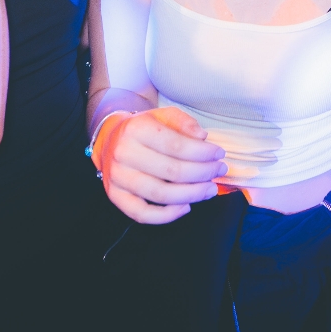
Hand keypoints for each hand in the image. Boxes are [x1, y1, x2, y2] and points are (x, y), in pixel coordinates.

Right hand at [94, 105, 226, 222]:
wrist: (110, 139)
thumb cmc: (144, 128)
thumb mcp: (163, 116)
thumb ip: (184, 122)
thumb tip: (203, 137)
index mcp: (137, 129)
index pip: (176, 146)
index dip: (203, 153)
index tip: (219, 155)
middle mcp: (124, 153)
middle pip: (172, 171)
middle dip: (203, 173)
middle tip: (220, 171)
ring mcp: (118, 177)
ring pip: (160, 194)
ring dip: (191, 195)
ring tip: (209, 190)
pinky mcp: (115, 196)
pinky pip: (142, 214)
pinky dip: (167, 216)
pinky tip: (186, 207)